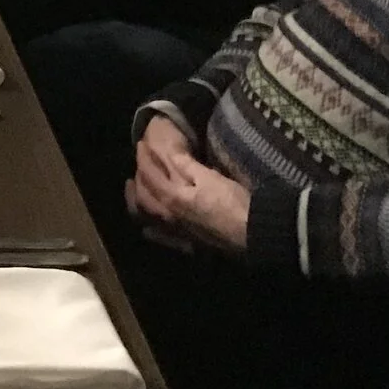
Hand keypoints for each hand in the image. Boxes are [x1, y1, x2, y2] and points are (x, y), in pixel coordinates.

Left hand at [125, 118, 247, 253]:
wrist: (254, 234)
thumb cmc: (233, 202)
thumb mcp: (210, 177)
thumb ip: (186, 166)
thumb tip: (168, 152)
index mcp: (173, 198)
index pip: (150, 175)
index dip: (143, 158)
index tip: (140, 144)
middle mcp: (170, 217)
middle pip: (144, 196)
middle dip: (138, 178)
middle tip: (138, 164)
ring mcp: (177, 232)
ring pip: (148, 217)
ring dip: (138, 202)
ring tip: (134, 190)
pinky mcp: (189, 244)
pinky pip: (163, 239)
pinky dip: (151, 231)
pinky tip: (148, 229)